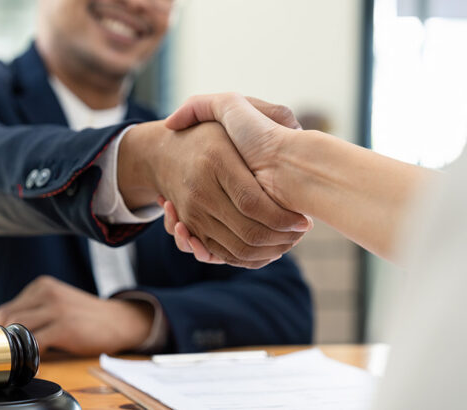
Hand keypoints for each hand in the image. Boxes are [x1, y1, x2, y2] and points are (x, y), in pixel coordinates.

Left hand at [0, 276, 152, 355]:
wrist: (120, 321)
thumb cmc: (85, 317)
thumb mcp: (57, 305)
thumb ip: (35, 313)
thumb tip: (6, 336)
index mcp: (41, 286)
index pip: (7, 308)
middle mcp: (46, 293)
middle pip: (7, 316)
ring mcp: (56, 309)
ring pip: (18, 328)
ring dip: (10, 348)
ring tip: (9, 362)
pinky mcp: (65, 326)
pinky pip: (36, 344)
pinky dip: (29, 357)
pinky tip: (30, 366)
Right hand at [160, 93, 311, 263]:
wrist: (162, 153)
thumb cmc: (208, 132)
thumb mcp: (232, 110)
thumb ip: (266, 111)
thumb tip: (297, 127)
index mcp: (217, 161)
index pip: (254, 203)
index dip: (283, 218)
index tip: (304, 220)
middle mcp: (200, 190)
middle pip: (248, 232)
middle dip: (282, 240)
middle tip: (299, 235)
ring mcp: (192, 211)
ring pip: (236, 249)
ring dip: (267, 253)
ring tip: (286, 242)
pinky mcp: (190, 226)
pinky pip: (219, 254)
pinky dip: (243, 258)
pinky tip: (264, 249)